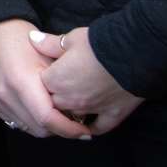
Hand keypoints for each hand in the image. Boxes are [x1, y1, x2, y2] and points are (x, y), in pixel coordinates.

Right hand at [0, 19, 91, 139]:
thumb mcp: (47, 55)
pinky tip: (39, 110)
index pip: (47, 118)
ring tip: (57, 115)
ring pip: (28, 129)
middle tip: (74, 121)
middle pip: (39, 129)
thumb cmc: (21, 38)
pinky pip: (16, 122)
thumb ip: (61, 85)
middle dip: (60, 130)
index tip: (84, 131)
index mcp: (21, 81)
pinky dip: (30, 121)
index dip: (68, 129)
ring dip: (45, 127)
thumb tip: (78, 109)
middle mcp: (5, 95)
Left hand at [28, 26, 142, 134]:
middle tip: (60, 86)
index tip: (48, 71)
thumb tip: (32, 39)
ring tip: (72, 103)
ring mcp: (92, 109)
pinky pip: (99, 127)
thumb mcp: (71, 39)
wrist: (134, 53)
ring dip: (71, 111)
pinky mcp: (113, 114)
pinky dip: (93, 127)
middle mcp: (70, 99)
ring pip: (73, 116)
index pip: (39, 85)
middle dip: (53, 96)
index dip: (44, 77)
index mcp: (56, 80)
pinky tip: (89, 126)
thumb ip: (49, 44)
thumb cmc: (99, 43)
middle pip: (53, 104)